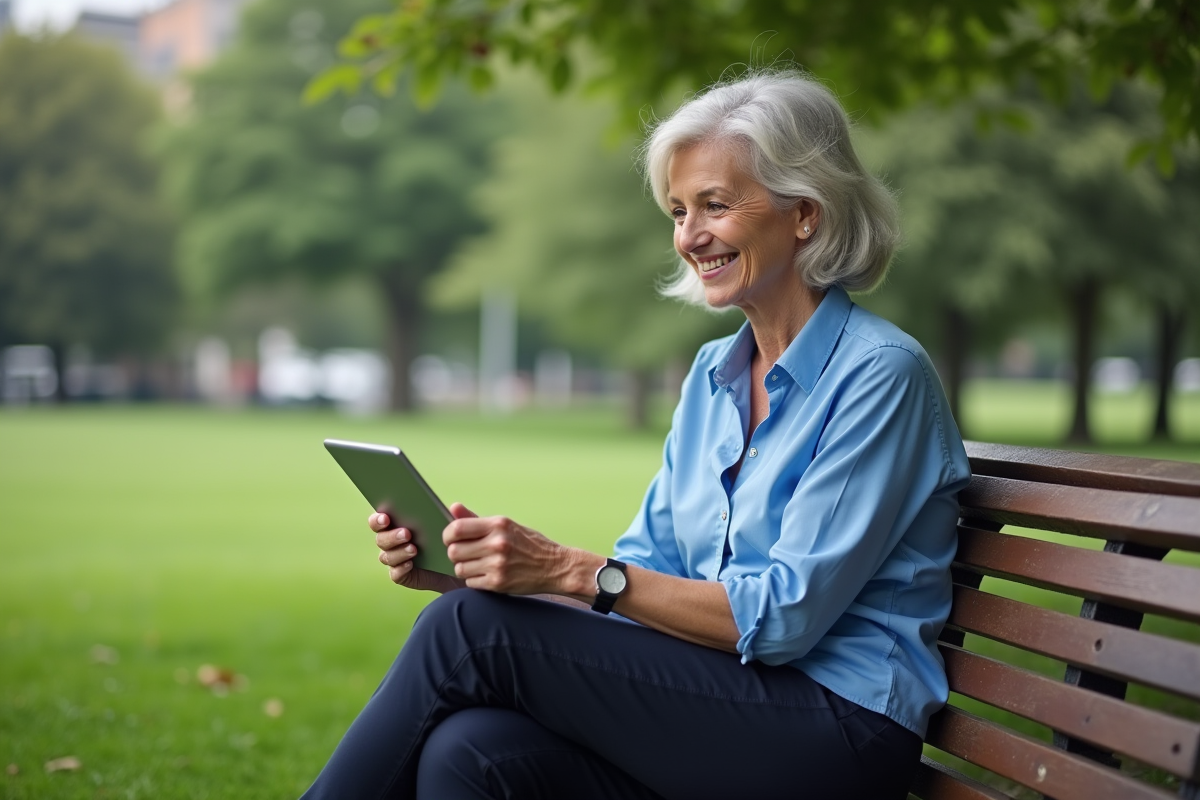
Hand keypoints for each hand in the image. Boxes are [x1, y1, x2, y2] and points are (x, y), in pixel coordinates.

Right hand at [371, 511, 465, 592]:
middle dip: (391, 535)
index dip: (378, 519)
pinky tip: (411, 564)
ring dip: (398, 552)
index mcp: (400, 523)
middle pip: (381, 538)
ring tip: (414, 549)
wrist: (461, 569)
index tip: (386, 517)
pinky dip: (400, 568)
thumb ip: (461, 518)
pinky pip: (395, 573)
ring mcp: (396, 560)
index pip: (380, 520)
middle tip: (407, 533)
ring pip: (386, 556)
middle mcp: (393, 542)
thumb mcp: (461, 529)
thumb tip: (455, 506)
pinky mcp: (402, 576)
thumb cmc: (456, 542)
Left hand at [442, 507, 581, 594]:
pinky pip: (470, 582)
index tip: (450, 539)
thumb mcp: (507, 526)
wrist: (556, 566)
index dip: (447, 535)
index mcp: (498, 525)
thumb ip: (476, 519)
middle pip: (454, 551)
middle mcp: (497, 543)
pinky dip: (474, 580)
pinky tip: (486, 575)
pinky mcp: (498, 583)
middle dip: (455, 554)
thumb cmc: (531, 545)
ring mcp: (497, 564)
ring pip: (460, 569)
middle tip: (465, 554)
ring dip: (464, 568)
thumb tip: (453, 508)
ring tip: (477, 565)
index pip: (457, 528)